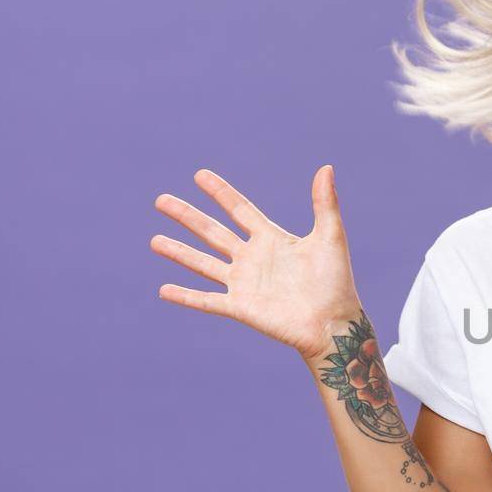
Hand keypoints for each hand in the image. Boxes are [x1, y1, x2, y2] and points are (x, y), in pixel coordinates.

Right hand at [151, 165, 363, 362]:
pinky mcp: (240, 308)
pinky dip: (185, 296)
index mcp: (272, 239)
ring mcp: (244, 284)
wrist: (333, 324)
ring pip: (203, 263)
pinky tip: (163, 290)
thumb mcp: (330, 237)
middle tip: (161, 200)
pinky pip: (207, 301)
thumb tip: (326, 167)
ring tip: (154, 240)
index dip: (220, 192)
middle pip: (213, 232)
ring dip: (178, 252)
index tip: (199, 174)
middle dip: (187, 216)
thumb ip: (325, 204)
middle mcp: (253, 259)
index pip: (240, 210)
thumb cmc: (336, 282)